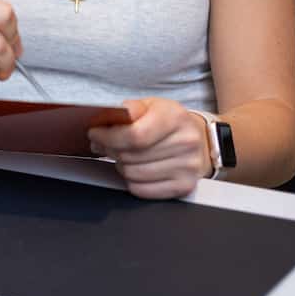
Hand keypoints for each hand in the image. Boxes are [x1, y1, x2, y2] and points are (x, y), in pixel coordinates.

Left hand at [87, 98, 212, 199]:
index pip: (135, 135)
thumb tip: (108, 118)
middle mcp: (185, 143)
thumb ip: (130, 109)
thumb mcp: (151, 105)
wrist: (199, 139)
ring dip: (120, 165)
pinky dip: (131, 181)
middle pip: (131, 156)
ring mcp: (187, 168)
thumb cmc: (169, 121)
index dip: (108, 137)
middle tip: (104, 144)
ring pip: (134, 174)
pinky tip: (134, 168)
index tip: (95, 133)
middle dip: (110, 150)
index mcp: (175, 117)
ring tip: (121, 155)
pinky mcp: (184, 186)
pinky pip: (143, 190)